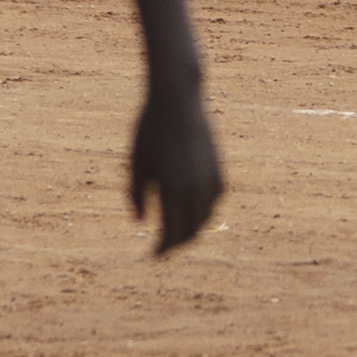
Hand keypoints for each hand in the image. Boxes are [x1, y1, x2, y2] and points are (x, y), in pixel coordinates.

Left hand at [129, 77, 223, 255]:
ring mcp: (211, 179)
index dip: (161, 249)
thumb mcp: (137, 164)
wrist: (178, 100)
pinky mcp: (219, 168)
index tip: (151, 255)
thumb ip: (137, 196)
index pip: (171, 234)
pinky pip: (214, 200)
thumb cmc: (150, 130)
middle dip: (176, 243)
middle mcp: (196, 189)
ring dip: (192, 228)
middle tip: (162, 247)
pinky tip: (192, 210)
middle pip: (190, 231)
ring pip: (206, 218)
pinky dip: (204, 211)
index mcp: (173, 191)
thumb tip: (140, 222)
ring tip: (176, 231)